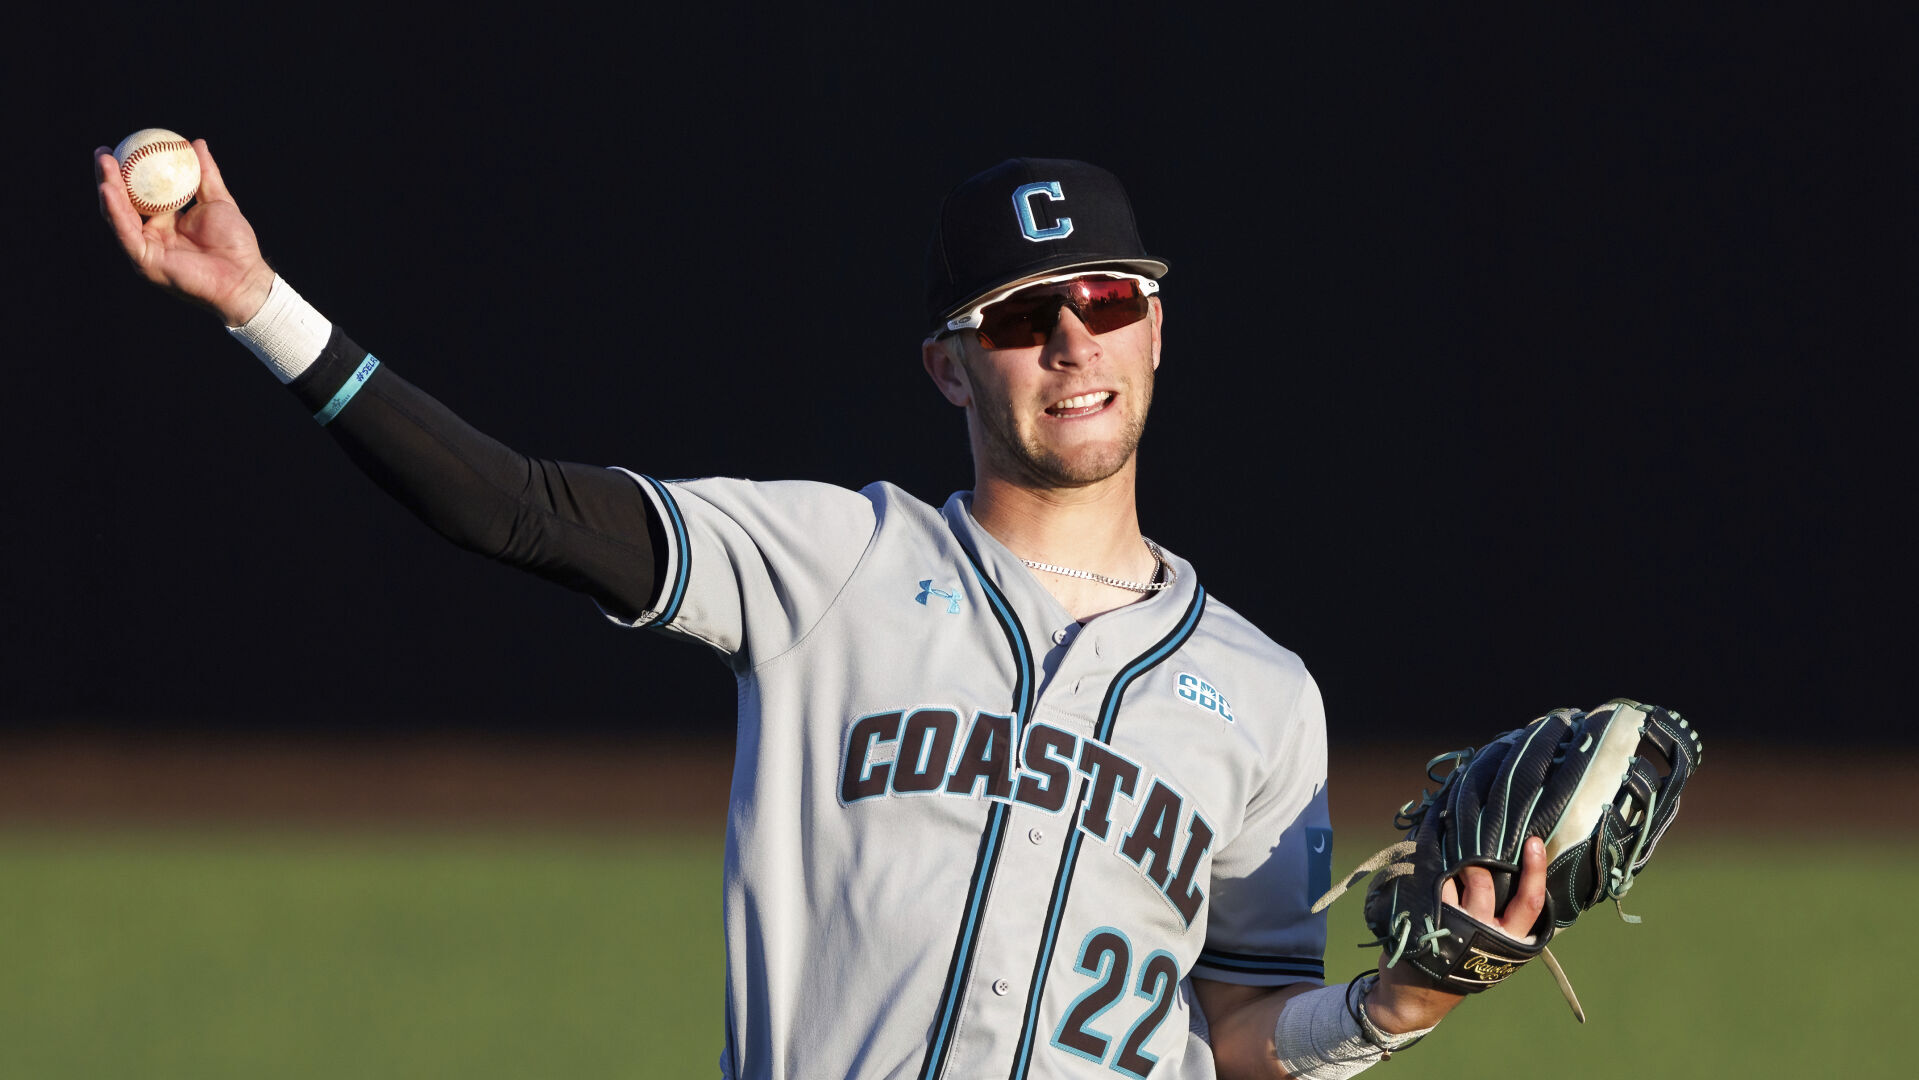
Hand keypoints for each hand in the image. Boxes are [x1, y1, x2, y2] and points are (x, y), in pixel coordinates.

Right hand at [95, 139, 275, 326]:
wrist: (245, 276)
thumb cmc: (236, 243)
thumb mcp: (219, 201)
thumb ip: (206, 174)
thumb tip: (196, 143)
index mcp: (165, 221)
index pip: (139, 193)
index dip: (127, 171)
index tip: (121, 146)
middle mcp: (151, 234)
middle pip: (121, 203)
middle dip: (107, 176)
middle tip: (102, 151)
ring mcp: (146, 248)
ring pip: (118, 216)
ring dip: (107, 188)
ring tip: (103, 163)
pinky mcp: (145, 261)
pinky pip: (126, 234)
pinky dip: (116, 212)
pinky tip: (108, 190)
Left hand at [1364, 835, 1547, 1033]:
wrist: (1415, 998)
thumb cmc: (1459, 963)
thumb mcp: (1489, 946)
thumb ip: (1500, 916)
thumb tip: (1501, 865)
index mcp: (1508, 940)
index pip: (1530, 903)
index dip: (1535, 871)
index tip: (1533, 842)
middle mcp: (1483, 935)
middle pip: (1485, 886)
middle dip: (1475, 861)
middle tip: (1468, 844)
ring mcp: (1452, 930)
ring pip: (1451, 885)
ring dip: (1447, 865)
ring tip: (1442, 854)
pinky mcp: (1423, 927)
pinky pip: (1426, 891)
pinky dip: (1424, 874)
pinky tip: (1422, 864)